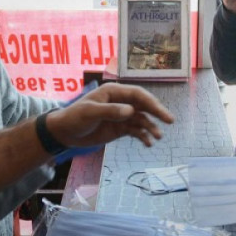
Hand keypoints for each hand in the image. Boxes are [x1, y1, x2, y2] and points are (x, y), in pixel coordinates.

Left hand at [45, 83, 172, 147]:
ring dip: (151, 127)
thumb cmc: (75, 117)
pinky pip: (135, 131)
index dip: (150, 102)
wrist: (65, 133)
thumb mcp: (90, 112)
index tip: (160, 111)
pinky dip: (143, 136)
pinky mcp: (120, 128)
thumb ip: (110, 111)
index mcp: (114, 92)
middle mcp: (121, 102)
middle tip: (170, 121)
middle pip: (143, 105)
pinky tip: (148, 143)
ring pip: (141, 120)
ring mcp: (121, 115)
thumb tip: (131, 111)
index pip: (137, 94)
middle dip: (157, 113)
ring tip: (158, 137)